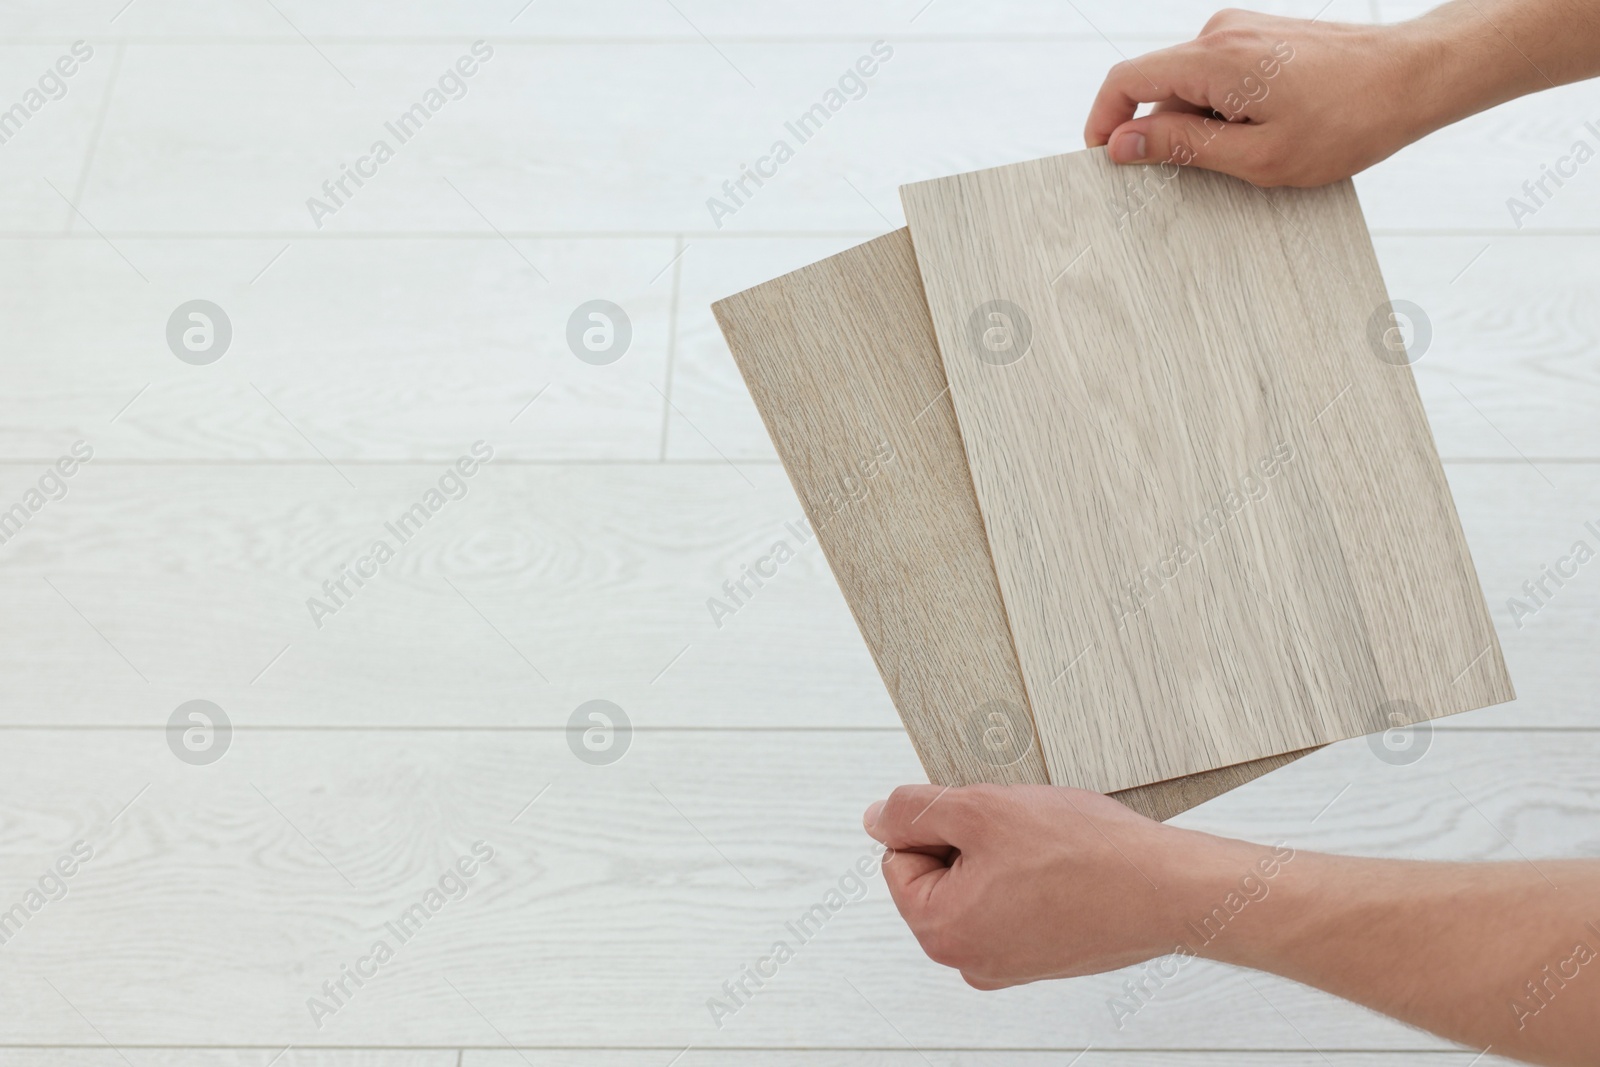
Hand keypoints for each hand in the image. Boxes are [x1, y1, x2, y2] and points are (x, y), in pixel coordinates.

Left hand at [861, 784, 1278, 988]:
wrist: (1167, 888)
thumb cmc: (1087, 855)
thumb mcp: (980, 809)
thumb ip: (913, 811)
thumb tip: (877, 819)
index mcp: (941, 932)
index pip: (898, 857)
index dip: (939, 824)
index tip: (987, 823)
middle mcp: (968, 960)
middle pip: (937, 872)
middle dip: (971, 841)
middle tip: (1020, 832)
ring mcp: (1007, 962)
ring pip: (979, 881)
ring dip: (1003, 854)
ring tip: (1047, 848)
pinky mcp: (1042, 954)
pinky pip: (1014, 899)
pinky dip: (1032, 875)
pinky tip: (1064, 865)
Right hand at [1084, 9, 1456, 186]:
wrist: (1415, 77)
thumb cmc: (1349, 119)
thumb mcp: (1258, 155)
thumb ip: (1182, 147)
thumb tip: (1125, 142)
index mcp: (1214, 59)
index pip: (1125, 80)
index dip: (1103, 122)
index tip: (1106, 160)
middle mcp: (1221, 33)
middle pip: (1158, 86)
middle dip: (1163, 133)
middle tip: (1198, 175)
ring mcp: (1242, 30)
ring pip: (1190, 85)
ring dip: (1201, 125)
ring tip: (1252, 152)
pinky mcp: (1261, 37)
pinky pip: (1218, 76)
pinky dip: (1223, 110)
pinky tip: (1266, 132)